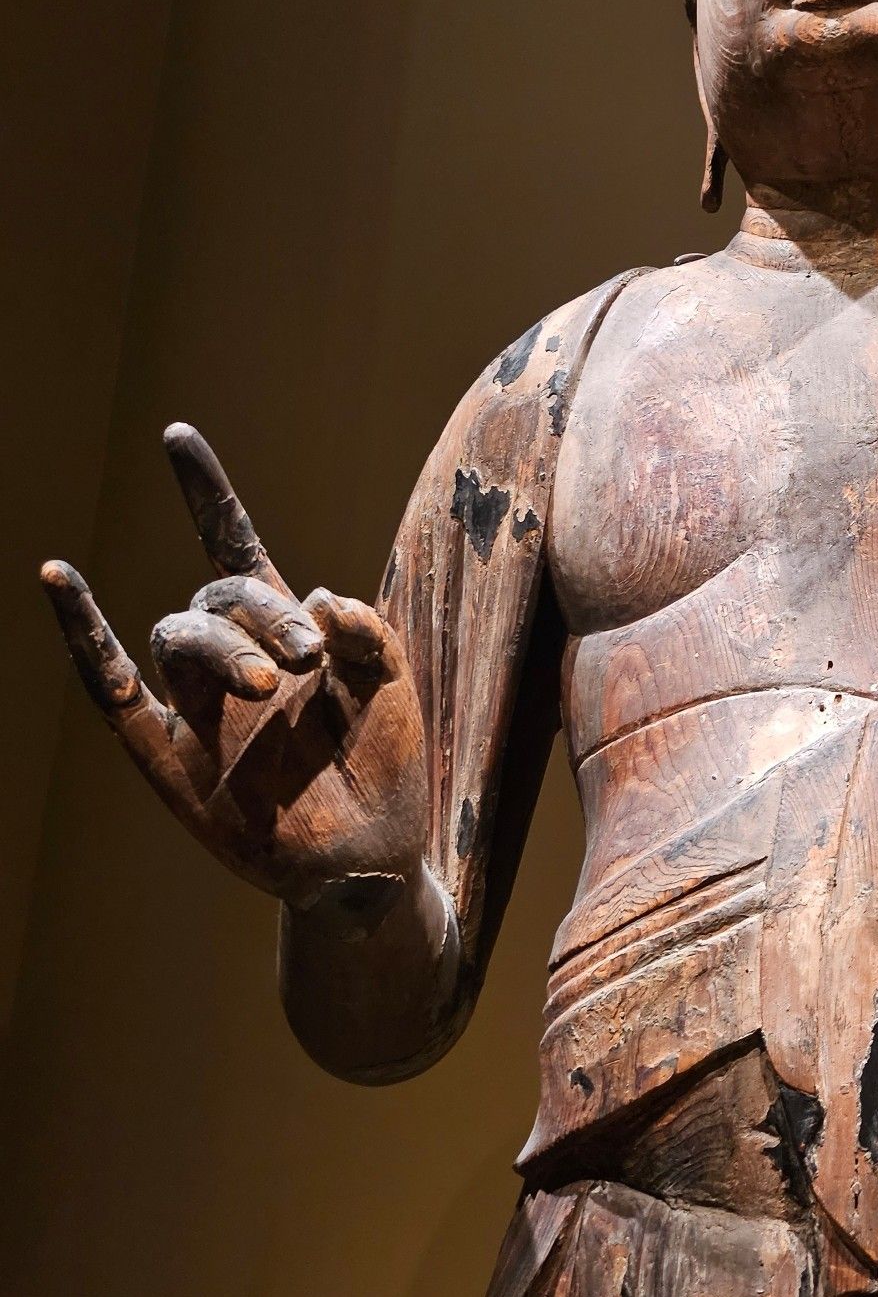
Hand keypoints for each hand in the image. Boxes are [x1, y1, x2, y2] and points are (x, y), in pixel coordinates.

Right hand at [41, 426, 428, 909]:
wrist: (375, 858)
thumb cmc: (385, 766)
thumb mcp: (396, 689)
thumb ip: (369, 637)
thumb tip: (324, 596)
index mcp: (282, 632)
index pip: (231, 547)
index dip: (204, 495)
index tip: (175, 438)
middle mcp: (230, 661)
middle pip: (213, 597)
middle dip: (258, 611)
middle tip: (305, 654)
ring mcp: (194, 708)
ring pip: (176, 638)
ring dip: (219, 642)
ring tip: (270, 679)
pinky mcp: (168, 758)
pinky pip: (111, 690)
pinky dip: (85, 636)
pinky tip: (61, 580)